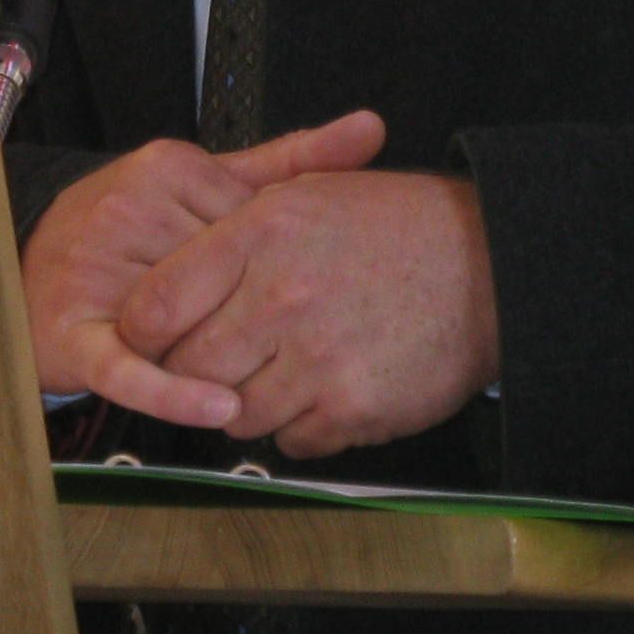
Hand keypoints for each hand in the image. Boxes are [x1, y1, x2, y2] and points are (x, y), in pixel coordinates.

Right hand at [25, 113, 387, 425]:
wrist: (22, 272)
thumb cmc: (128, 234)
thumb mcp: (210, 186)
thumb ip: (290, 161)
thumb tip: (373, 127)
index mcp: (166, 167)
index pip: (250, 220)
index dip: (280, 264)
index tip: (307, 289)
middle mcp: (128, 210)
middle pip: (221, 272)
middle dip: (258, 311)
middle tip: (298, 346)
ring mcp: (96, 271)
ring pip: (183, 321)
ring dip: (224, 358)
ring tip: (273, 385)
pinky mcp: (74, 334)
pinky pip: (131, 370)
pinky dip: (176, 394)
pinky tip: (223, 408)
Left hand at [118, 169, 499, 458]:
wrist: (488, 266)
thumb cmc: (396, 226)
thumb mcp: (306, 194)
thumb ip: (232, 229)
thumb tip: (165, 277)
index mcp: (259, 233)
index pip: (156, 304)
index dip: (145, 330)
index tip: (154, 338)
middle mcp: (281, 295)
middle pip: (189, 367)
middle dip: (196, 372)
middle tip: (223, 360)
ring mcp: (316, 357)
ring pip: (236, 413)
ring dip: (249, 403)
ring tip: (283, 371)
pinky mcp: (350, 407)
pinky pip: (291, 439)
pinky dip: (301, 424)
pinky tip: (326, 388)